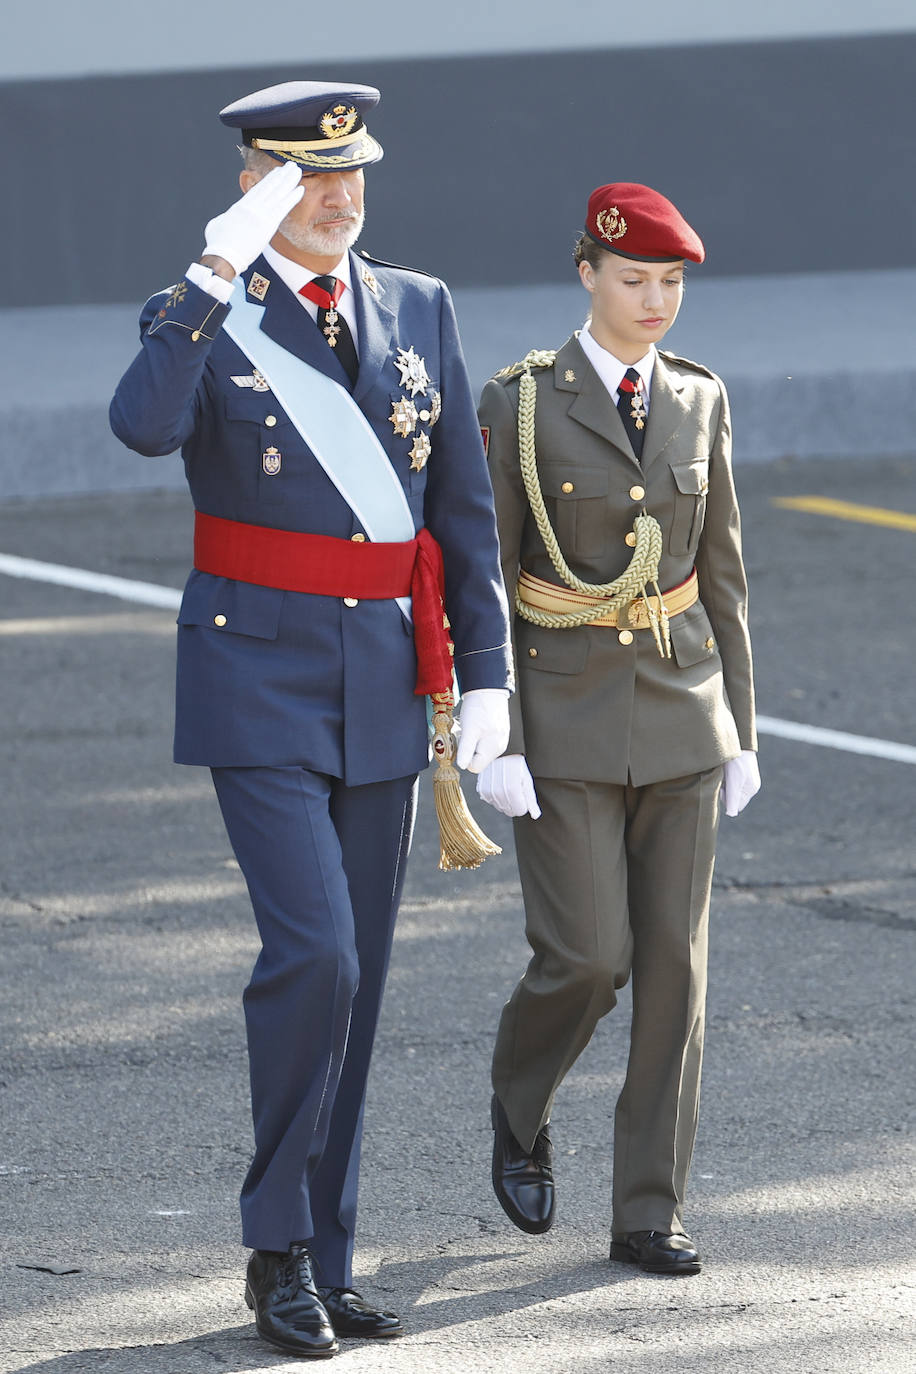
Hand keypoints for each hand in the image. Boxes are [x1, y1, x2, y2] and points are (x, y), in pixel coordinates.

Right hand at [201, 162, 303, 276]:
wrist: (223, 255)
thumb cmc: (218, 244)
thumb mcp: (218, 224)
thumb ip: (227, 218)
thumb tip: (228, 218)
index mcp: (240, 206)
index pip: (258, 190)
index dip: (270, 180)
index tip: (278, 172)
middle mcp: (252, 207)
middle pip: (270, 187)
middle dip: (282, 175)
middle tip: (291, 165)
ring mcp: (261, 214)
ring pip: (278, 193)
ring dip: (289, 181)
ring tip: (297, 170)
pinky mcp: (268, 225)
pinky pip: (283, 208)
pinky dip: (292, 198)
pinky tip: (300, 189)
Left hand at [454, 688, 509, 772]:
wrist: (488, 688)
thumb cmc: (479, 707)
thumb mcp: (469, 730)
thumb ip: (466, 750)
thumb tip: (462, 766)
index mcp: (493, 749)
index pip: (475, 767)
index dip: (464, 757)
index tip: (461, 743)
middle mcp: (499, 747)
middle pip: (478, 759)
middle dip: (468, 749)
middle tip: (465, 732)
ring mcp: (499, 740)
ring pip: (480, 750)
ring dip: (472, 741)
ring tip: (471, 726)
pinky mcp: (498, 733)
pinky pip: (484, 741)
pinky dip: (477, 735)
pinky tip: (476, 724)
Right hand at [476, 754, 540, 817]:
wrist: (499, 753)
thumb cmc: (516, 766)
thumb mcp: (527, 780)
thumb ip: (531, 800)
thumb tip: (535, 816)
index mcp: (512, 790)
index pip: (520, 811)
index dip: (524, 804)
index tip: (523, 794)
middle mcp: (498, 792)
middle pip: (510, 811)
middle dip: (515, 803)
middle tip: (515, 788)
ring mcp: (488, 792)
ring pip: (501, 808)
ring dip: (505, 800)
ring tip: (506, 785)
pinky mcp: (481, 790)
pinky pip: (491, 802)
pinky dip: (496, 797)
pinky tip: (498, 785)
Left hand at [721, 750, 760, 816]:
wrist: (739, 741)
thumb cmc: (736, 763)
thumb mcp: (733, 782)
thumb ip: (732, 799)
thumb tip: (731, 814)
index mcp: (751, 789)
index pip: (736, 805)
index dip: (726, 800)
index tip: (721, 790)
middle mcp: (749, 784)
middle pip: (732, 796)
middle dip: (724, 791)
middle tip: (720, 780)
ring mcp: (745, 777)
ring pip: (730, 787)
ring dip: (724, 783)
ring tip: (722, 773)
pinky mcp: (740, 769)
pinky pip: (730, 779)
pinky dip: (724, 776)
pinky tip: (722, 769)